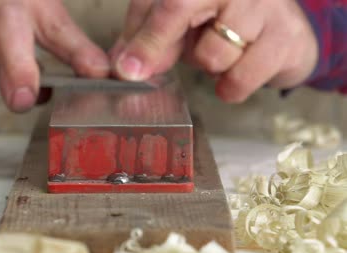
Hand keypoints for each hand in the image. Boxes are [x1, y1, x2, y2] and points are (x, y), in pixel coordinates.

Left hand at [110, 0, 317, 102]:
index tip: (127, 71)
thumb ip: (145, 38)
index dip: (144, 38)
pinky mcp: (286, 37)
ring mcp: (264, 4)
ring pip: (213, 54)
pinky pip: (241, 78)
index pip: (165, 1)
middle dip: (163, 47)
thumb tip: (124, 67)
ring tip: (221, 52)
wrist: (283, 28)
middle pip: (180, 10)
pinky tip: (237, 70)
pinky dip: (231, 86)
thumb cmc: (220, 21)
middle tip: (164, 61)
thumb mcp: (177, 23)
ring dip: (208, 66)